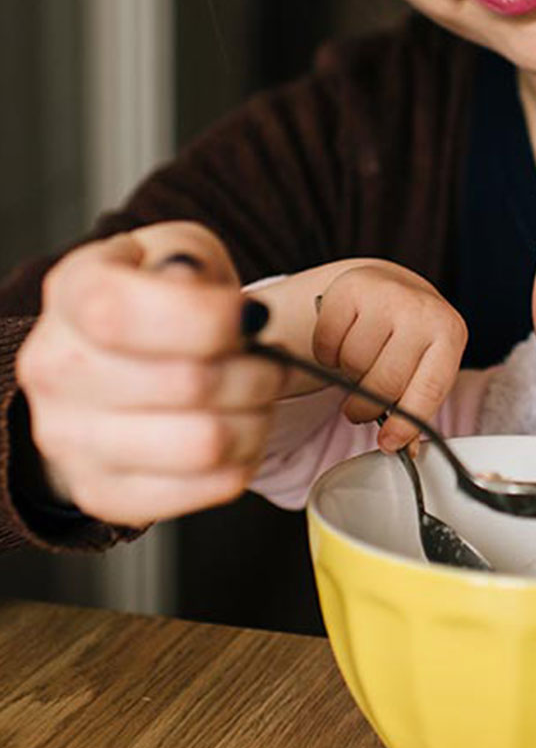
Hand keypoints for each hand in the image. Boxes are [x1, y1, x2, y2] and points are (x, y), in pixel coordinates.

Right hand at [15, 221, 285, 527]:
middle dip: (257, 369)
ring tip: (258, 396)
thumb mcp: (182, 254)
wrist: (121, 362)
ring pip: (204, 443)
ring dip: (256, 417)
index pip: (123, 314)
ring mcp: (70, 439)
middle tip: (268, 361)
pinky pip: (203, 489)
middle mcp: (55, 369)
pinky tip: (239, 430)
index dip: (209, 319)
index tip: (248, 317)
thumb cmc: (163, 301)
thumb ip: (191, 261)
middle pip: (187, 383)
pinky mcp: (103, 492)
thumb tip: (189, 284)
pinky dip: (244, 460)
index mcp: (72, 293)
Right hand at [305, 262, 467, 450]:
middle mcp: (421, 310)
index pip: (429, 388)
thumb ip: (417, 406)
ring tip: (360, 365)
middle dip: (367, 407)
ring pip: (353, 364)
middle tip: (360, 409)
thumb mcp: (425, 365)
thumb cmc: (411, 335)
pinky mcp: (349, 289)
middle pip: (385, 382)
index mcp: (449, 333)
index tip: (389, 444)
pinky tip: (343, 343)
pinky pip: (327, 343)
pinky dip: (328, 355)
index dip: (407, 422)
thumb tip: (405, 450)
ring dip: (348, 375)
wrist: (389, 284)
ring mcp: (385, 295)